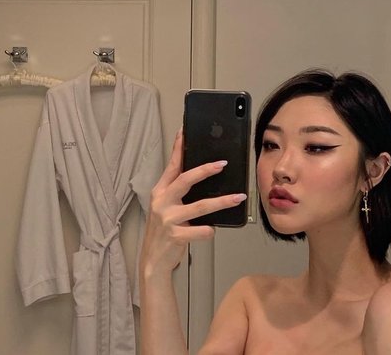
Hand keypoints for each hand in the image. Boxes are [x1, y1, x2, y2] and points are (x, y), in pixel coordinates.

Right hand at [141, 129, 246, 277]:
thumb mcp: (167, 207)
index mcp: (161, 191)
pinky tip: (211, 231)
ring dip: (221, 201)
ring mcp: (167, 219)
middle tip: (222, 164)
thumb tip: (202, 175)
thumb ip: (179, 192)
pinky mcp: (174, 236)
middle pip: (185, 180)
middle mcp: (161, 201)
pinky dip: (209, 230)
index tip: (185, 131)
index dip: (179, 148)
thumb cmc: (164, 230)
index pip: (172, 165)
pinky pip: (200, 230)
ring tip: (237, 197)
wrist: (153, 260)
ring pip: (199, 206)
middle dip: (205, 170)